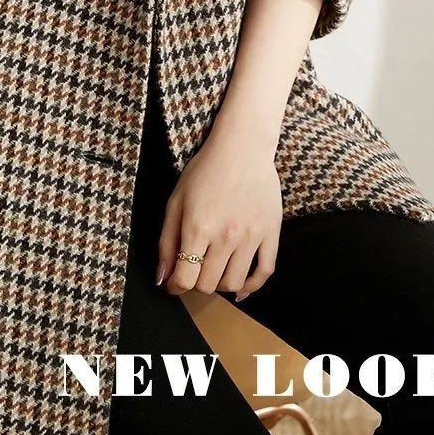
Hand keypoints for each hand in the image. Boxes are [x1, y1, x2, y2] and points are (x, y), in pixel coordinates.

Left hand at [157, 129, 281, 302]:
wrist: (242, 147)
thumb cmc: (205, 171)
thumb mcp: (176, 201)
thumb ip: (166, 241)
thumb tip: (162, 278)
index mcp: (198, 227)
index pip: (185, 279)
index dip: (175, 287)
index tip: (174, 284)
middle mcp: (225, 236)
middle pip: (208, 285)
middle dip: (196, 284)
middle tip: (194, 271)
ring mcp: (251, 236)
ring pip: (234, 283)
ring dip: (220, 285)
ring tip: (214, 271)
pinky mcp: (271, 232)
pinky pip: (265, 272)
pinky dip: (252, 286)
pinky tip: (241, 287)